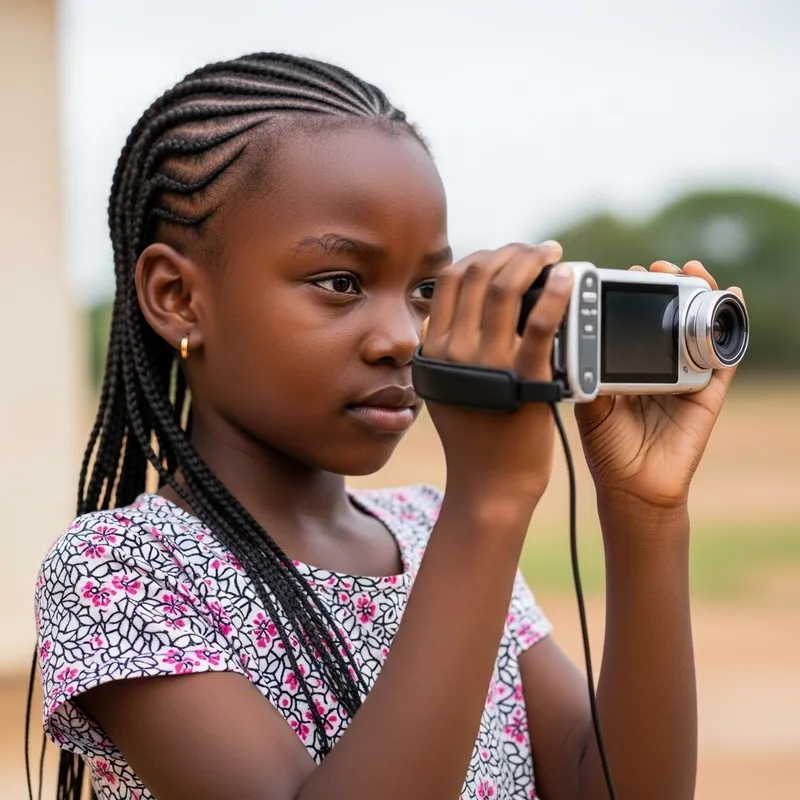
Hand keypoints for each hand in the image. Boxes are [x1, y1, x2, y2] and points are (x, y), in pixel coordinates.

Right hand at [422, 241, 571, 508]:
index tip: (506, 255)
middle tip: (538, 252)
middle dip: (512, 252)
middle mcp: (453, 351)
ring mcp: (487, 364)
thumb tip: (464, 303)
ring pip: (505, 289)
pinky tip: (569, 277)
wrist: (490, 484)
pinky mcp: (523, 378)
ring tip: (555, 256)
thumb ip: (450, 347)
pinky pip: (539, 325)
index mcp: (434, 349)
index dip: (481, 256)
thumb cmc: (476, 434)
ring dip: (533, 261)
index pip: (450, 280)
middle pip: (478, 274)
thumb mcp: (447, 385)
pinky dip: (555, 294)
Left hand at [574, 260, 744, 510]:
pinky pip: (724, 353)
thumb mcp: (591, 407)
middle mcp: (656, 365)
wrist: (632, 487)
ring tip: (691, 272)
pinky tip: (732, 296)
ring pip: (697, 326)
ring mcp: (685, 375)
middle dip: (665, 286)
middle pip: (666, 315)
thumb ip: (589, 375)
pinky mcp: (709, 391)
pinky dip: (731, 324)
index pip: (631, 321)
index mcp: (626, 365)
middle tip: (657, 267)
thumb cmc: (607, 449)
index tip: (625, 273)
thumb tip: (575, 340)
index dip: (631, 296)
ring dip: (699, 294)